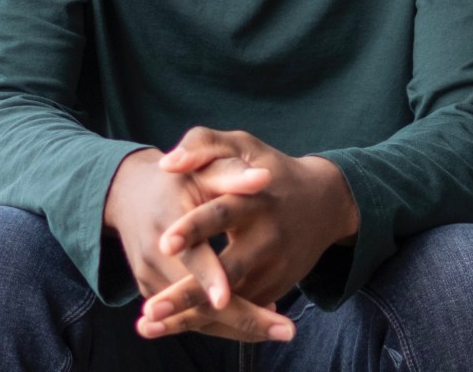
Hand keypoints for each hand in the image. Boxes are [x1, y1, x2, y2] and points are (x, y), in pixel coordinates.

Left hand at [135, 128, 358, 340]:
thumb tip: (167, 162)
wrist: (323, 202)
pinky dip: (208, 322)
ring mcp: (275, 268)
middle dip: (189, 292)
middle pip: (228, 269)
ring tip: (150, 325)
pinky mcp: (275, 288)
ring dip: (192, 317)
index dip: (194, 228)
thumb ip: (204, 144)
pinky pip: (240, 311)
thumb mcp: (243, 145)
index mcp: (256, 199)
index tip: (164, 243)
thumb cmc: (269, 167)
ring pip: (232, 300)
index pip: (222, 213)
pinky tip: (171, 328)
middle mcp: (268, 237)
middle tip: (152, 308)